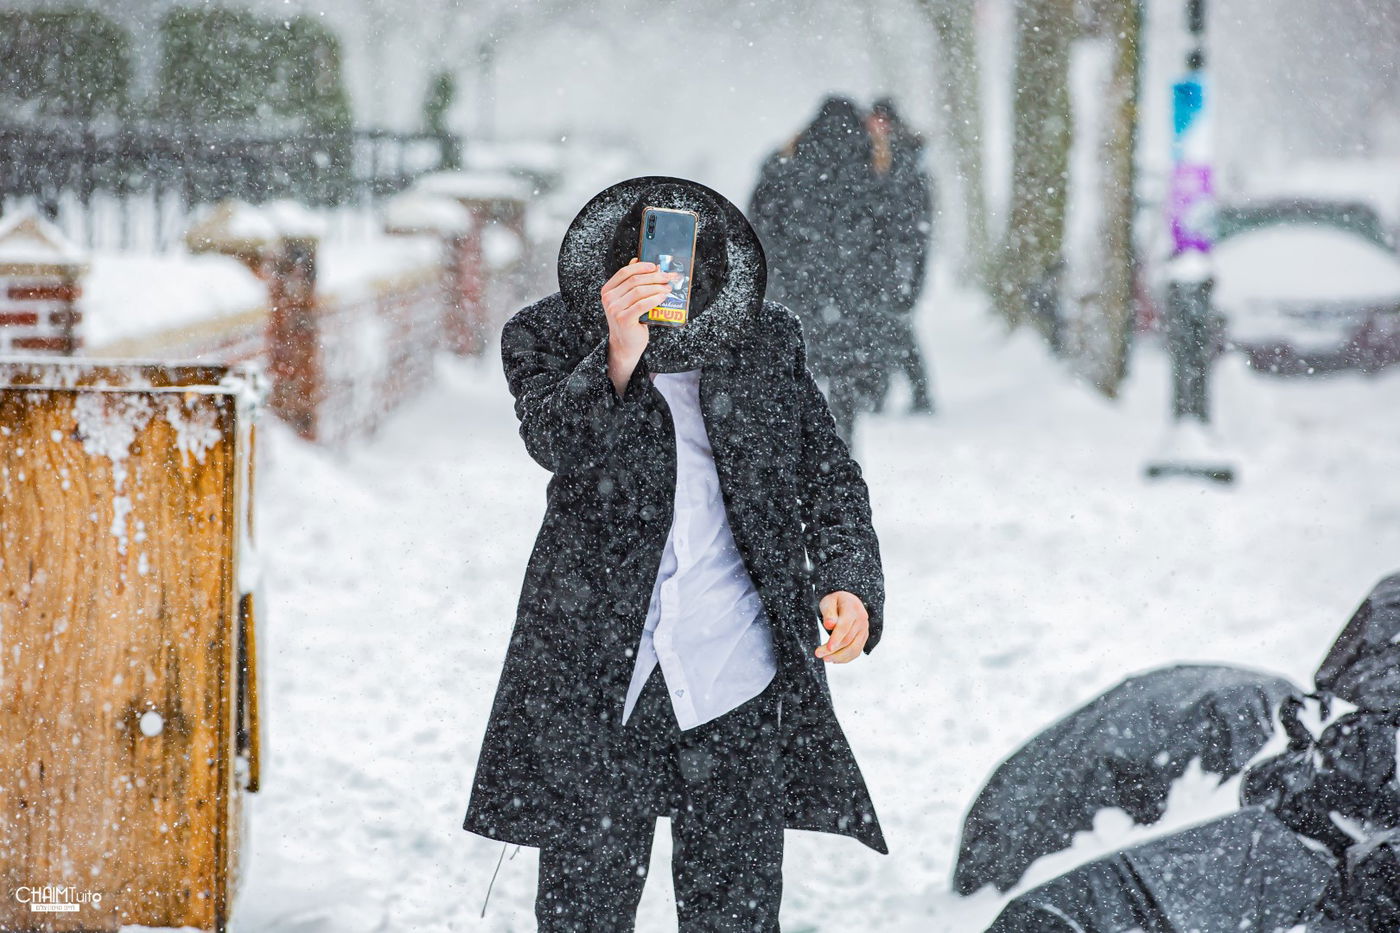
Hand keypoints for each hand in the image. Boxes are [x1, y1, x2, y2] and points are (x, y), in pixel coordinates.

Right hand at [601, 259, 668, 396]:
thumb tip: (638, 260)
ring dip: (657, 287)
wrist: (625, 344)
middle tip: (668, 277)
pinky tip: (663, 297)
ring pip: (639, 291)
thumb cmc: (629, 320)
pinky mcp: (624, 319)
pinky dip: (655, 299)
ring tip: (668, 287)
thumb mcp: (628, 299)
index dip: (641, 267)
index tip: (655, 266)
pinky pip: (642, 304)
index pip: (624, 272)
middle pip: (634, 281)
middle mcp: (608, 298)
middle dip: (654, 277)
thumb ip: (631, 282)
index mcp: (608, 290)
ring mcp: (615, 309)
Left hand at [815, 591, 868, 662]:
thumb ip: (829, 612)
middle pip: (848, 640)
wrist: (849, 601)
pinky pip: (856, 651)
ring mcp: (864, 630)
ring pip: (854, 649)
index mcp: (852, 609)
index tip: (827, 648)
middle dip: (833, 650)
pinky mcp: (863, 637)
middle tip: (818, 654)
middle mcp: (861, 620)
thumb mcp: (829, 601)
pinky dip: (845, 658)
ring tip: (825, 659)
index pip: (844, 627)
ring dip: (839, 657)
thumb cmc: (835, 602)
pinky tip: (834, 659)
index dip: (836, 639)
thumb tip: (829, 625)